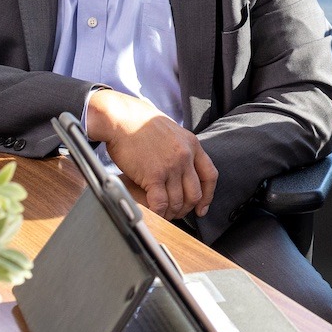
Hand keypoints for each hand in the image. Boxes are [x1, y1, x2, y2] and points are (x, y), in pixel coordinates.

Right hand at [86, 90, 217, 221]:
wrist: (121, 118)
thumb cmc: (140, 122)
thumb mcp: (171, 130)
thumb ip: (180, 147)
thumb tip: (182, 165)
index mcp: (192, 144)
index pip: (210, 175)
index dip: (207, 196)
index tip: (201, 207)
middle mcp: (185, 156)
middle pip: (195, 193)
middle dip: (187, 208)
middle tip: (177, 212)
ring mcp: (171, 166)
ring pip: (178, 201)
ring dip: (171, 212)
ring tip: (163, 214)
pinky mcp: (153, 176)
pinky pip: (161, 203)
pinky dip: (159, 212)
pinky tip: (154, 213)